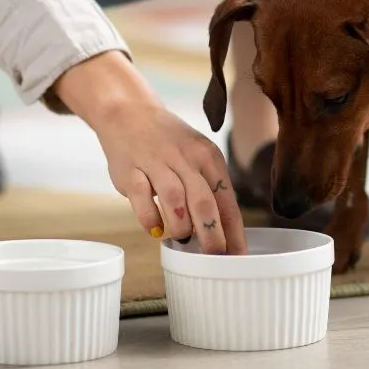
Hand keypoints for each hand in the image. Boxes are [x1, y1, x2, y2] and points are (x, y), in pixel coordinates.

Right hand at [53, 51, 246, 254]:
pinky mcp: (130, 170)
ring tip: (183, 239)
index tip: (238, 256)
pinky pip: (142, 198)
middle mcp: (185, 158)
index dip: (233, 231)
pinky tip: (156, 230)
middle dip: (212, 235)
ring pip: (175, 200)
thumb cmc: (170, 143)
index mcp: (208, 157)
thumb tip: (224, 233)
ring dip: (182, 226)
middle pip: (204, 203)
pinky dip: (150, 219)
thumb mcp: (197, 157)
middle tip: (214, 257)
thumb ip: (209, 190)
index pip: (227, 200)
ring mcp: (156, 162)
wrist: (129, 112)